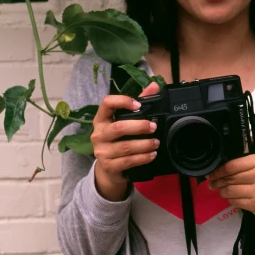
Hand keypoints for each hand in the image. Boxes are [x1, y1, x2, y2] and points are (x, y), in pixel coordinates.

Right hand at [90, 82, 160, 200]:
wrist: (109, 168)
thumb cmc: (117, 140)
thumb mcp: (123, 122)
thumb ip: (138, 103)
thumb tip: (154, 86)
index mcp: (101, 119)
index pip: (107, 103)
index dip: (122, 101)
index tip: (138, 105)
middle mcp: (98, 134)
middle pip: (119, 128)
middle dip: (139, 127)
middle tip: (153, 127)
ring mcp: (102, 151)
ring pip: (125, 147)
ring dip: (144, 144)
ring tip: (156, 143)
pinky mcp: (109, 166)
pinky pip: (128, 161)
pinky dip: (142, 158)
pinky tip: (151, 155)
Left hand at [207, 144, 254, 224]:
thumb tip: (246, 136)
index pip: (232, 165)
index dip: (218, 170)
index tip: (212, 172)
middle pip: (229, 178)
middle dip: (217, 181)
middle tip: (212, 183)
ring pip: (230, 191)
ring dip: (222, 192)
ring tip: (220, 190)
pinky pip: (235, 202)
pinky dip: (231, 200)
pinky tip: (232, 198)